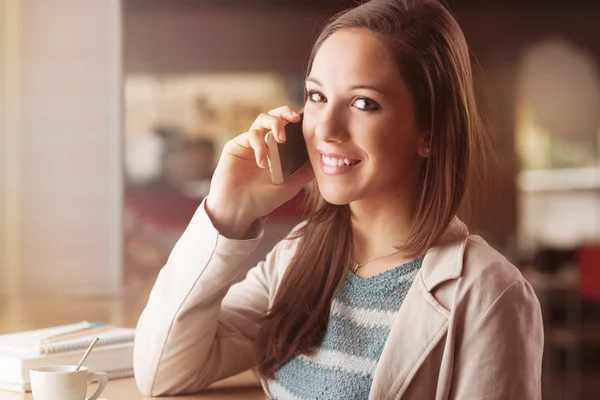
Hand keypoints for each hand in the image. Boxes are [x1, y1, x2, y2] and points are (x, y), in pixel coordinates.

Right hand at [205, 105, 313, 238]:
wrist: (239, 210)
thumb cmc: (263, 200)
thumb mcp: (291, 186)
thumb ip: (305, 172)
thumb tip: (323, 158)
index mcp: (277, 150)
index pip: (288, 126)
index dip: (296, 119)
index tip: (308, 119)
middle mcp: (263, 143)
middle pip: (274, 115)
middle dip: (285, 111)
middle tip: (294, 118)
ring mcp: (249, 143)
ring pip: (262, 119)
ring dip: (274, 125)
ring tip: (281, 140)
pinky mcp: (236, 145)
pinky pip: (250, 135)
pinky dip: (259, 145)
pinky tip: (262, 162)